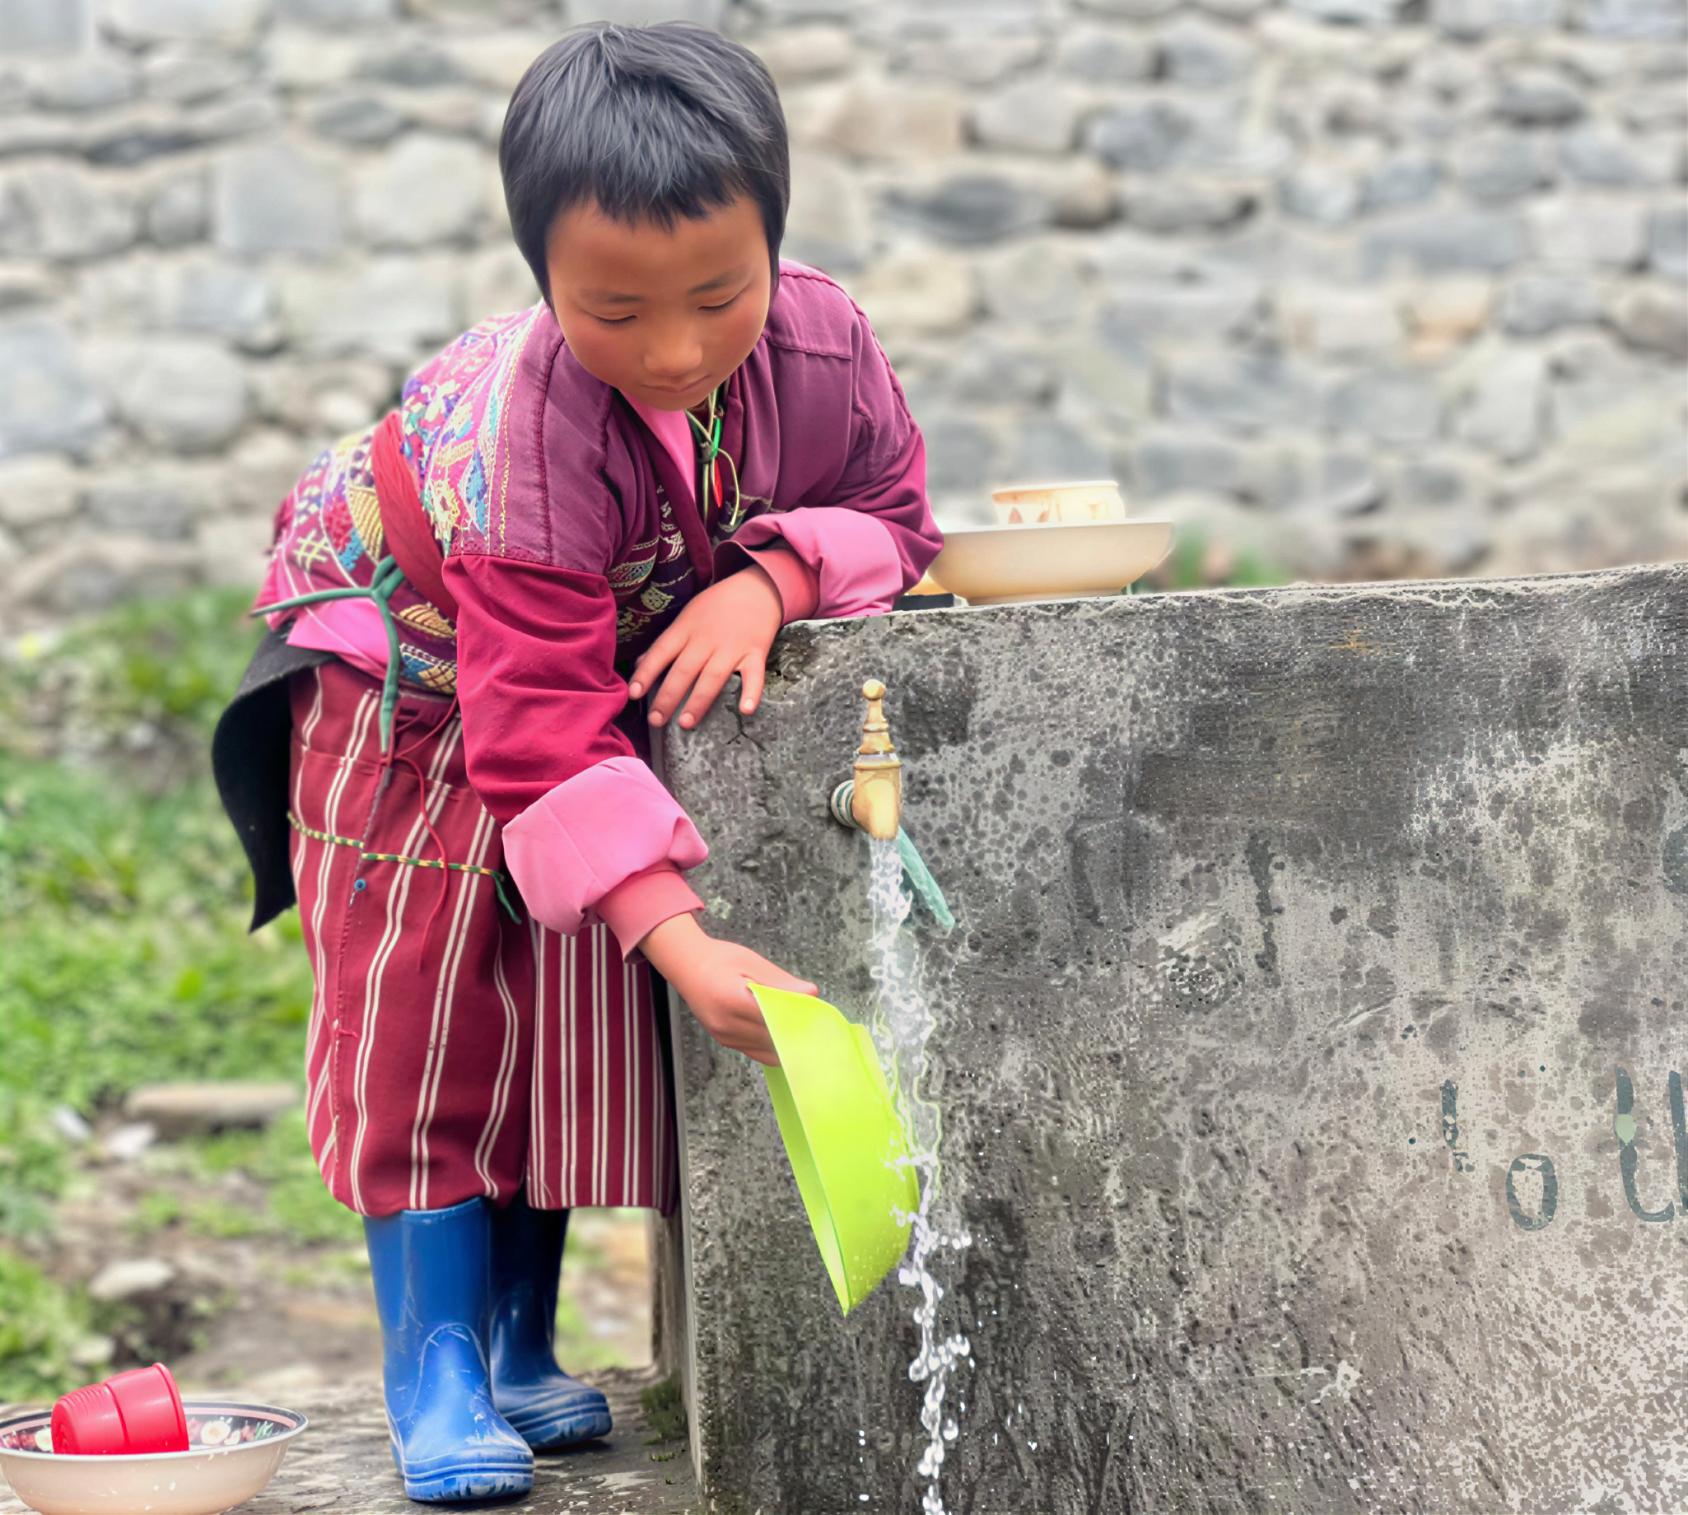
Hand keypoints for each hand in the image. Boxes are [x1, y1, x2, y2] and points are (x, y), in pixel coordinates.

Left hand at [628, 563, 781, 731]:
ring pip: (713, 677)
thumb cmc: (716, 607)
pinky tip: (745, 710)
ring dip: (698, 701)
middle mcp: (706, 640)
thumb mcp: (686, 618)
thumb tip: (640, 665)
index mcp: (686, 629)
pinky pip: (754, 675)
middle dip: (668, 696)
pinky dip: (751, 692)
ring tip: (685, 723)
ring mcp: (732, 647)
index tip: (633, 694)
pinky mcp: (756, 653)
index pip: (661, 652)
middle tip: (656, 720)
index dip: (646, 673)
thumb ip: (666, 643)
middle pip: (684, 670)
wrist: (756, 589)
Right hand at [640, 914, 815, 1065]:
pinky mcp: (725, 1042)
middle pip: (774, 1038)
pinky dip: (773, 1044)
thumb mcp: (752, 962)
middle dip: (796, 1031)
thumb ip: (781, 982)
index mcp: (733, 1001)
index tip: (819, 1015)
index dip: (800, 1018)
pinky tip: (783, 1032)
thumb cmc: (719, 959)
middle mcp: (727, 1026)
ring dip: (786, 1041)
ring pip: (767, 1050)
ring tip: (801, 1026)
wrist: (686, 965)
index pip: (777, 1018)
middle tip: (816, 1021)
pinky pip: (757, 1051)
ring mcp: (725, 1037)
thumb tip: (811, 994)